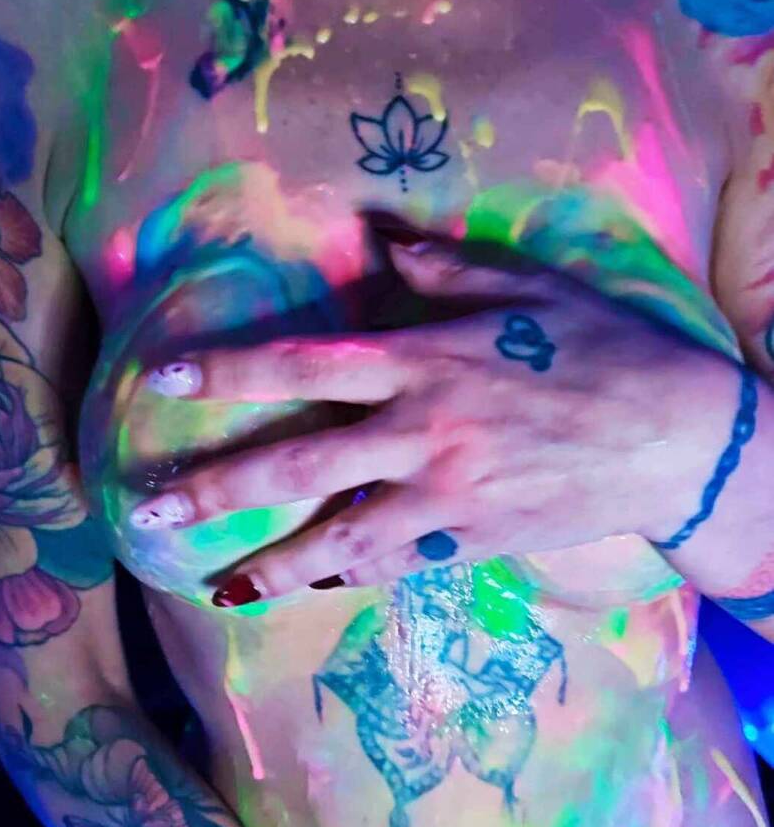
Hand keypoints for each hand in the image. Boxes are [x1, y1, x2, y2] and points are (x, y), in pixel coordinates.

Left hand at [130, 241, 736, 601]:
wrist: (672, 436)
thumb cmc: (601, 346)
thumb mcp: (527, 285)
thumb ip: (445, 265)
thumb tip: (383, 238)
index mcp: (425, 358)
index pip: (305, 362)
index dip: (229, 372)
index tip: (166, 382)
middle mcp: (420, 429)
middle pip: (299, 460)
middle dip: (218, 485)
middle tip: (153, 507)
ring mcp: (445, 495)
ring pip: (337, 536)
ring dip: (270, 563)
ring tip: (213, 584)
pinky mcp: (473, 541)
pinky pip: (396, 565)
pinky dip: (347, 577)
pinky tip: (308, 588)